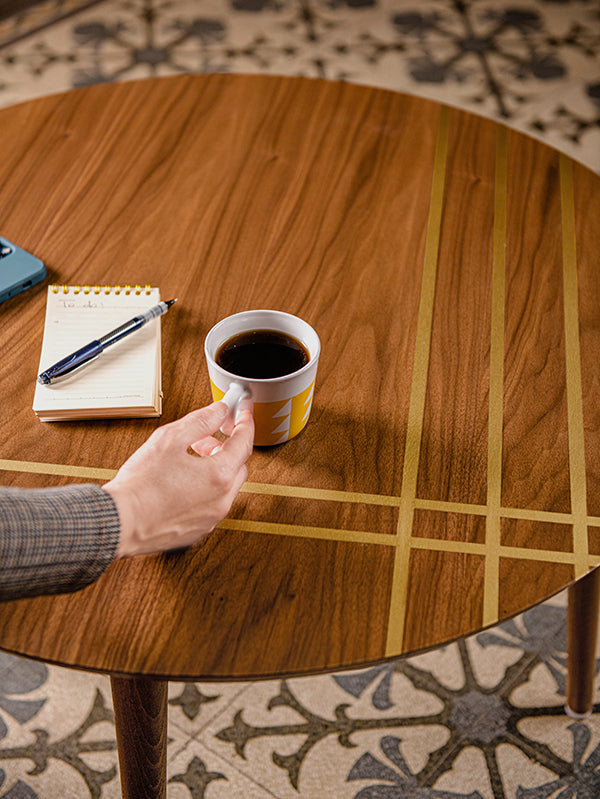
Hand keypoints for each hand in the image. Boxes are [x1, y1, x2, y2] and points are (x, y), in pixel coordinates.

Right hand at [104, 402, 253, 557]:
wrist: (119, 521)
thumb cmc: (140, 484)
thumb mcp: (170, 439)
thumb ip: (201, 421)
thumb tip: (219, 412)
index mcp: (219, 475)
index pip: (244, 443)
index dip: (245, 424)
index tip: (243, 415)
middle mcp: (221, 500)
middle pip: (238, 466)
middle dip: (226, 448)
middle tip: (205, 439)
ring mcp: (211, 518)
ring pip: (226, 487)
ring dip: (216, 470)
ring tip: (188, 461)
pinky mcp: (199, 530)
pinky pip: (212, 504)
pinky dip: (206, 490)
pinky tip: (182, 483)